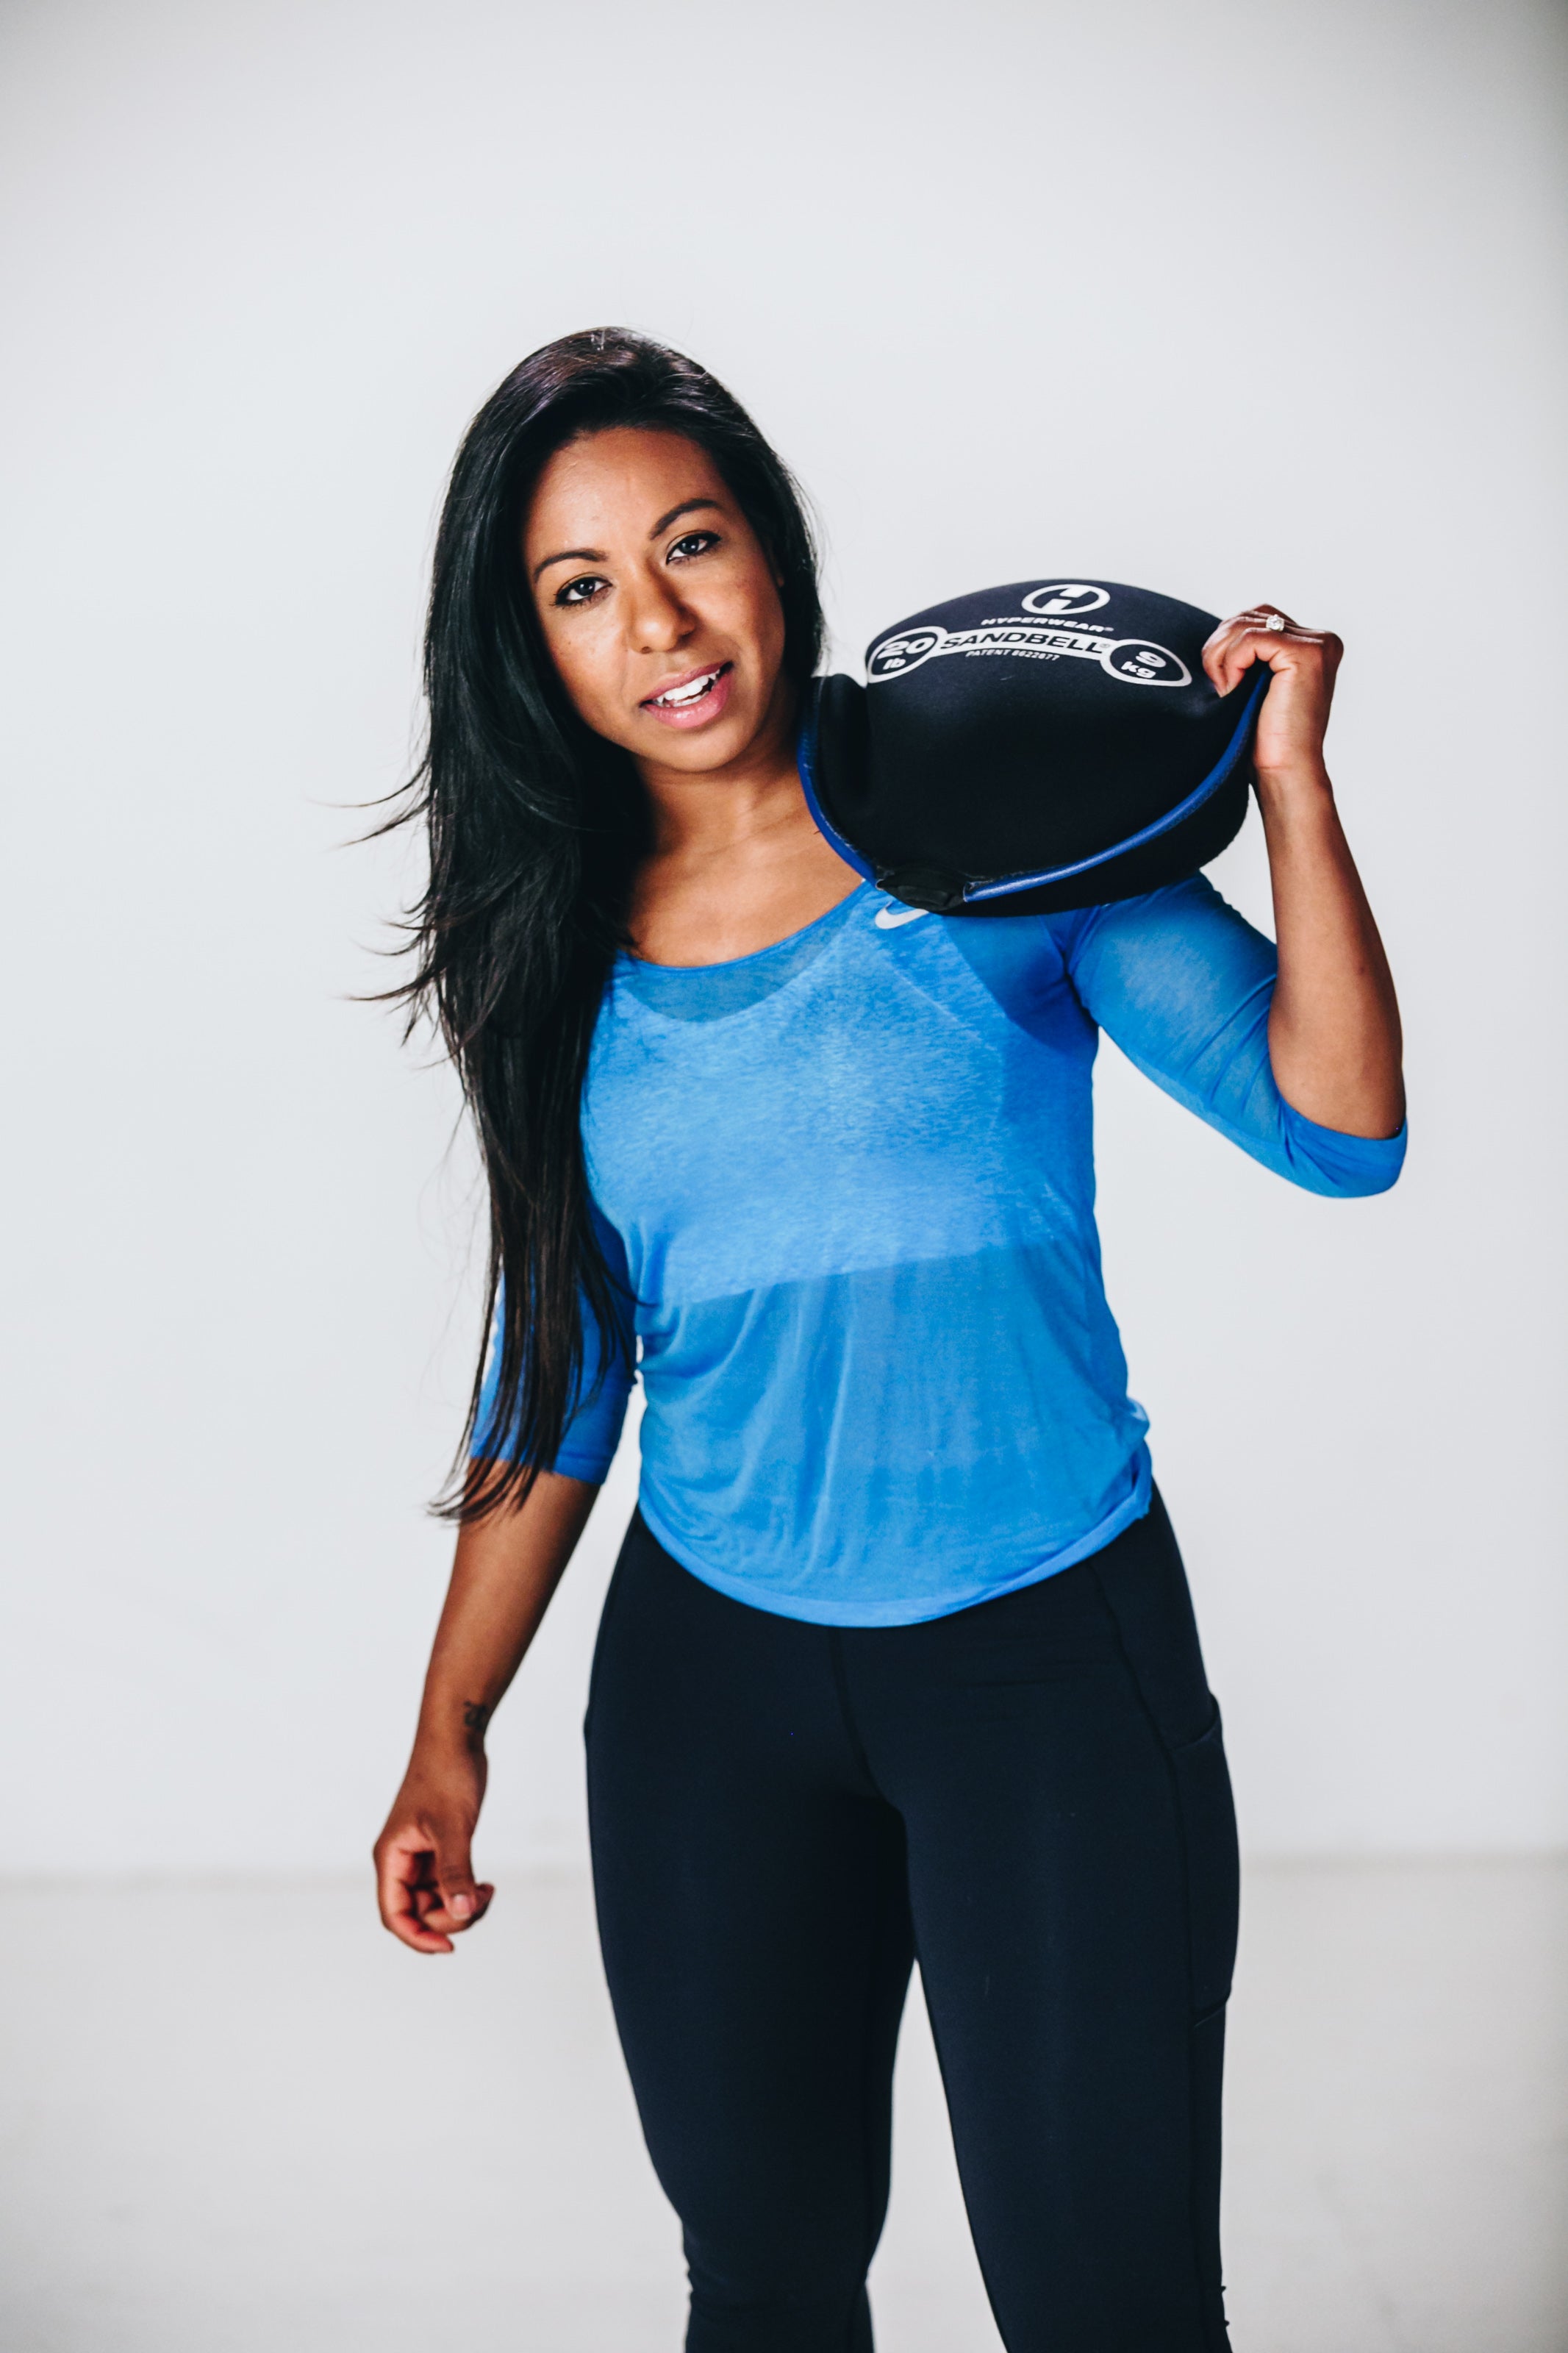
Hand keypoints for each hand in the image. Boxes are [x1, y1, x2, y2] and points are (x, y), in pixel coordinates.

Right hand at [374, 1745, 495, 1954]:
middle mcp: (401, 1861)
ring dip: (462, 1905)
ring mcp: (421, 1856)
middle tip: (481, 1900)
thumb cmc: (446, 1775)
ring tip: (489, 1890)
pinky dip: (467, 1891)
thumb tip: (462, 1912)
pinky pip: (449, 1885)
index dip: (418, 1937)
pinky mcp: (439, 1849)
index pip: (394, 1914)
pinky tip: (488, 1886)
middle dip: (449, 1918)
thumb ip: (456, 1871)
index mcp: (391, 1858)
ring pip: (437, 1901)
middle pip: (418, 1913)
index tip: (449, 1948)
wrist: (456, 1740)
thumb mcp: (453, 1827)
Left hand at [1202, 606, 1343, 783]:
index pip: (1255, 619)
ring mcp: (1317, 644)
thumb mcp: (1254, 685)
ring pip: (1246, 624)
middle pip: (1250, 615)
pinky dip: (1231, 662)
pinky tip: (1232, 689)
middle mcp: (1321, 639)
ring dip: (1221, 657)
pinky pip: (1250, 638)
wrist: (1283, 772)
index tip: (1222, 684)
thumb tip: (1215, 631)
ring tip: (1226, 690)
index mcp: (1311, 645)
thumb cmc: (1265, 740)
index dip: (1226, 646)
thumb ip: (1247, 653)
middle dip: (1220, 647)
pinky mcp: (1306, 653)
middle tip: (1218, 686)